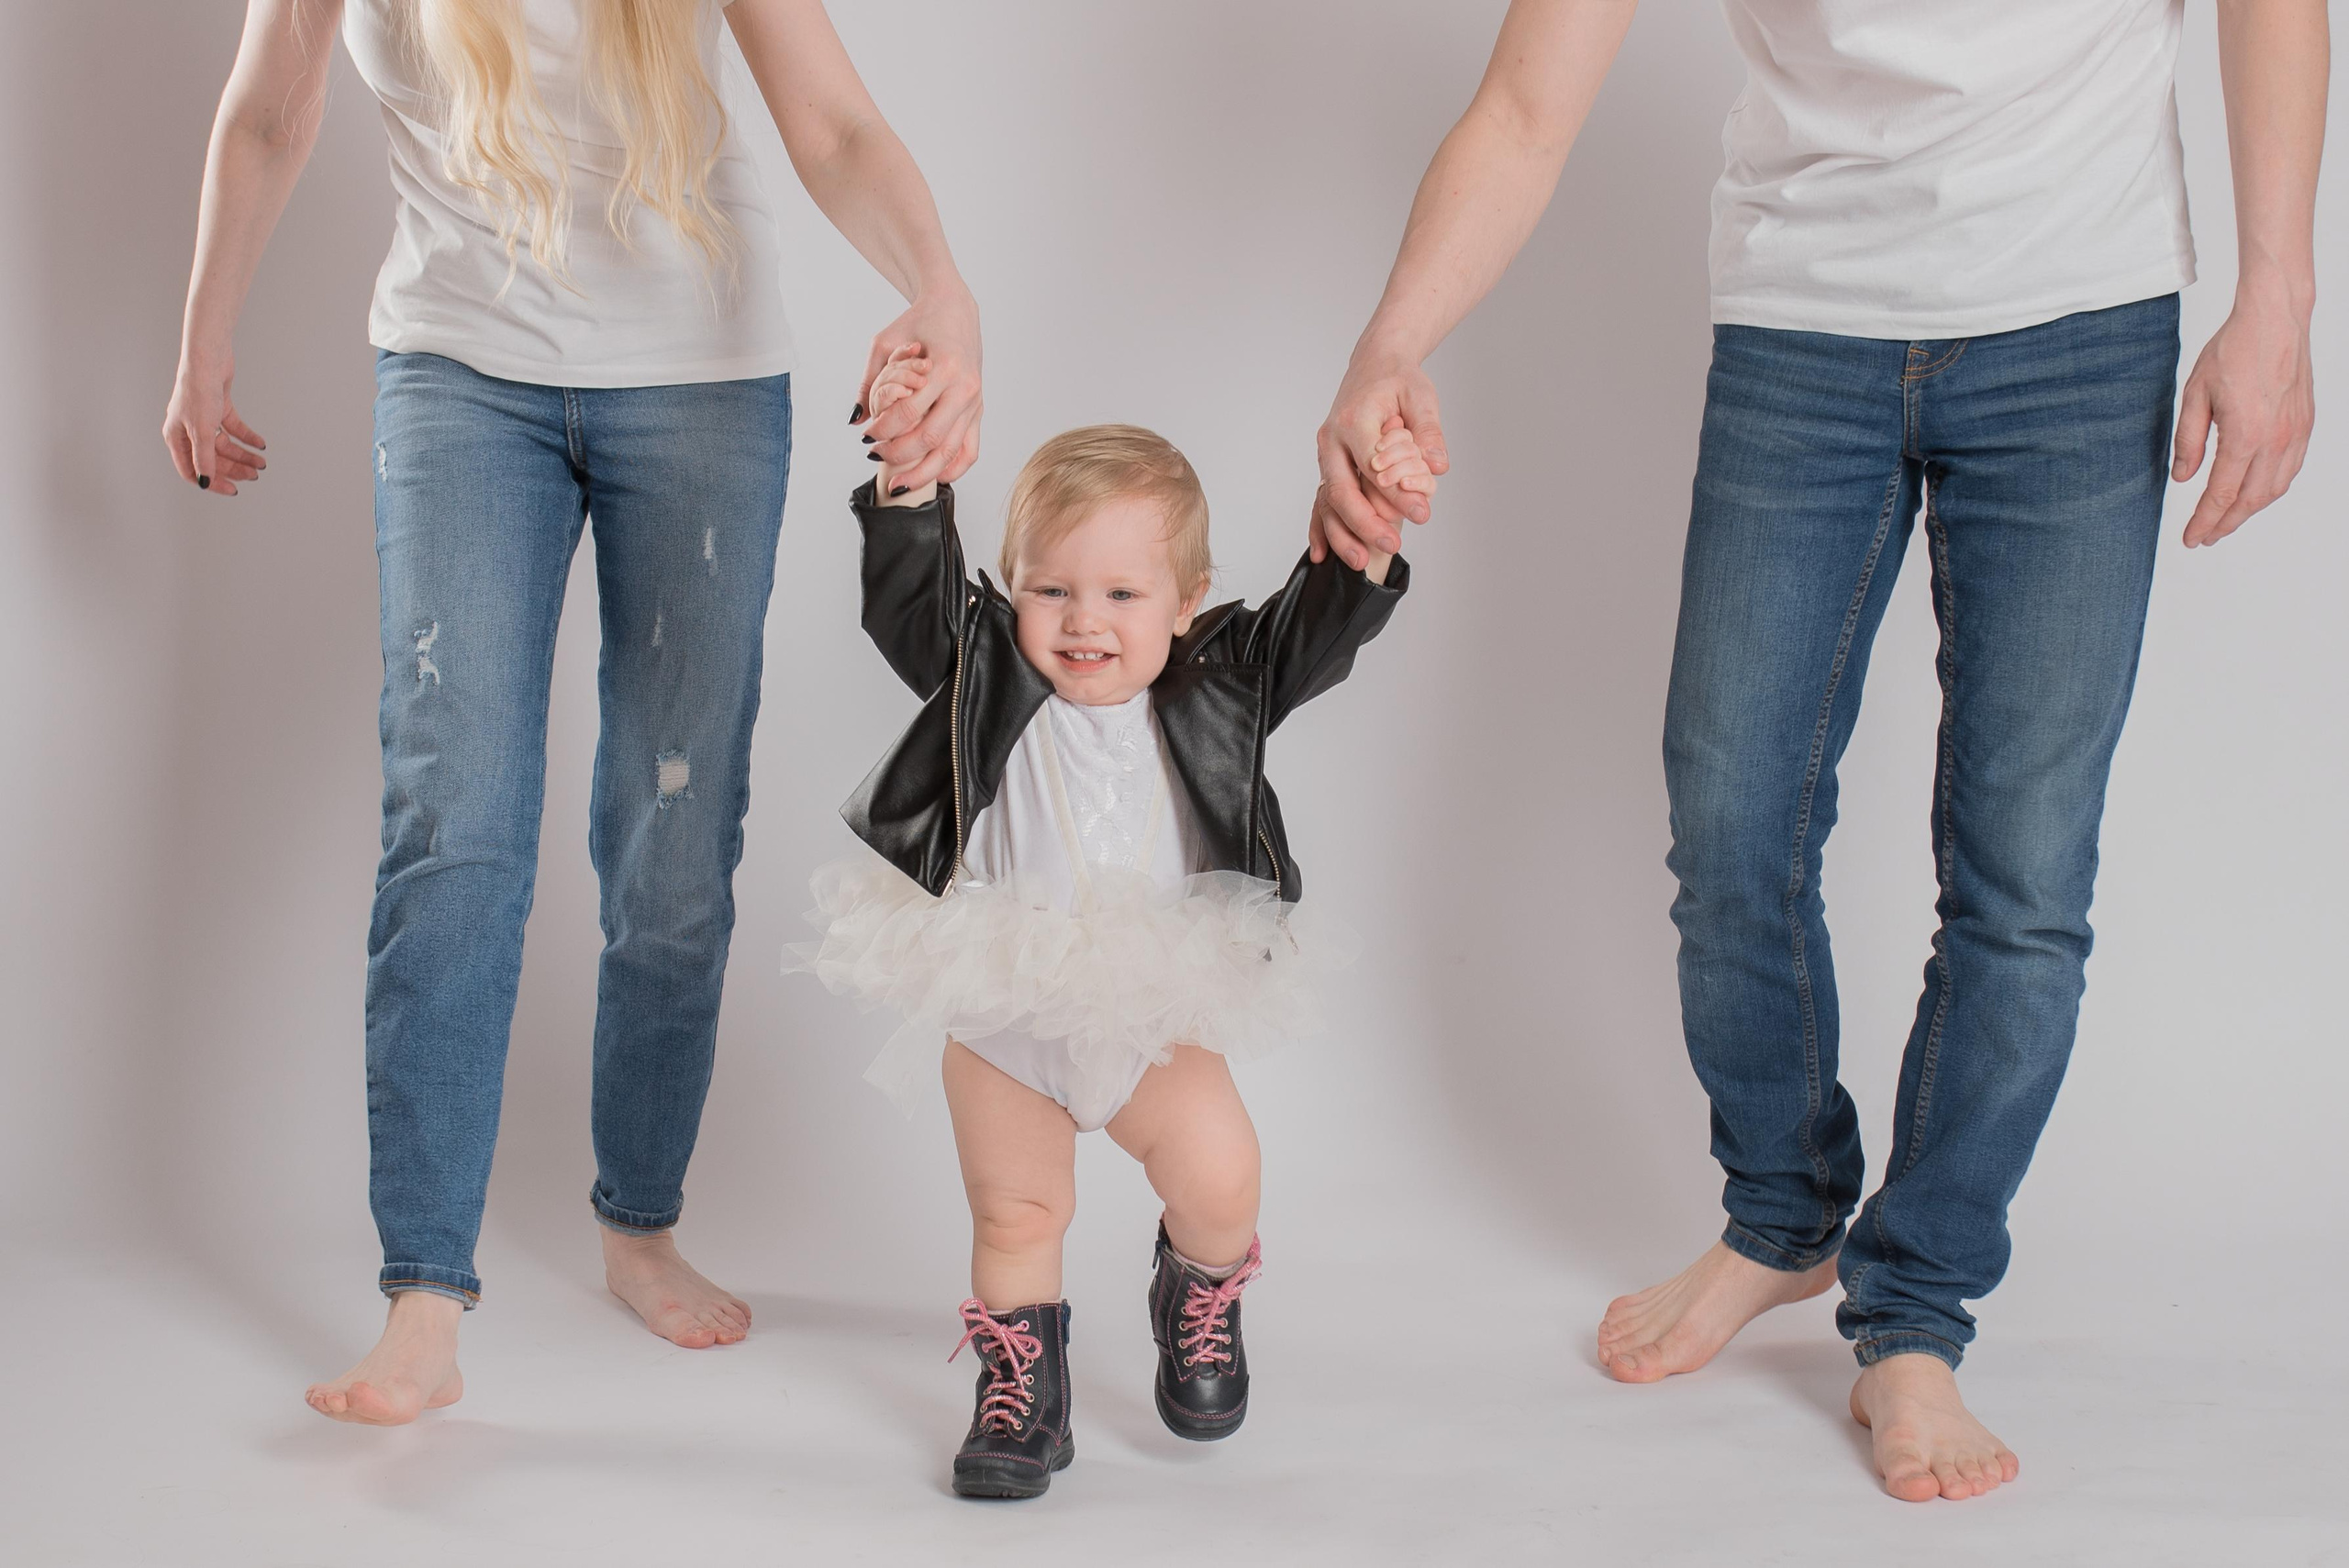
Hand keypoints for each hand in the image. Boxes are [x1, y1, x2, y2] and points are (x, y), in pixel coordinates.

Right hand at [163, 351, 267, 496]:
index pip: (192, 469)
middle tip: (254, 475)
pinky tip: (260, 444)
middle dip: (233, 468)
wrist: (208, 358)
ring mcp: (203, 418)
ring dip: (243, 454)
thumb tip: (205, 482)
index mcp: (176, 437)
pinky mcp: (217, 407)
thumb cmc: (198, 390)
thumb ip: (204, 458)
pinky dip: (247, 437)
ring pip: (224, 444)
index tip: (233, 489)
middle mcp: (187, 429)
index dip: (211, 481)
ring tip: (261, 462)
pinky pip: (233, 428)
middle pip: (212, 458)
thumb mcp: (202, 430)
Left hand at [854, 284, 981, 489]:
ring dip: (922, 473)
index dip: (883, 430)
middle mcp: (964, 388)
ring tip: (898, 484)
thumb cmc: (917, 323)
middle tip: (874, 455)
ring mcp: (976, 403)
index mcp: (944, 368)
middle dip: (898, 454)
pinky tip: (932, 477)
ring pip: (950, 452)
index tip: (865, 436)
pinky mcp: (979, 411)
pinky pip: (970, 450)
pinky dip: (952, 469)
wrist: (954, 309)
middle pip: (929, 438)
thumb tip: (855, 420)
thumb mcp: (885, 342)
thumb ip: (868, 382)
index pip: (908, 413)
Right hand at [1311, 353, 1447, 568]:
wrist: (1374, 363)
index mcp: (1356, 419)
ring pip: (1328, 500)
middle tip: (1392, 545)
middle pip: (1342, 489)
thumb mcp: (1421, 396)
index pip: (1375, 465)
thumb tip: (1438, 467)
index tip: (1423, 513)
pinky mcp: (1328, 464)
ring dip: (1343, 533)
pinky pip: (1319, 500)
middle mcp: (1333, 438)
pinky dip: (1320, 528)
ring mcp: (1327, 453)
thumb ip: (1428, 432)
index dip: (1397, 493)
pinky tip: (1323, 554)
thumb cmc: (1398, 379)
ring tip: (1361, 562)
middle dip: (1365, 522)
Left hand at [2172, 293, 2314, 546]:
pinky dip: (2270, 490)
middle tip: (2204, 537)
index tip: (2191, 539)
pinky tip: (2254, 493)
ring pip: (2274, 489)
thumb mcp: (2194, 395)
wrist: (2275, 320)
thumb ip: (2188, 441)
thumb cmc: (2234, 351)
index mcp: (2245, 435)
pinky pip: (2289, 470)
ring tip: (2225, 520)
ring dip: (2249, 511)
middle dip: (2225, 524)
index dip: (2204, 521)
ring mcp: (2296, 433)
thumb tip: (2183, 478)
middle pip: (2250, 500)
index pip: (2221, 494)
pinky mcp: (2306, 425)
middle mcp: (2276, 440)